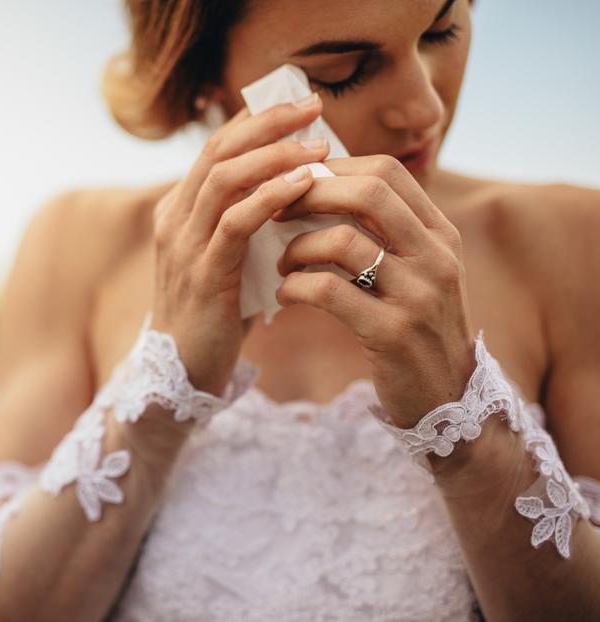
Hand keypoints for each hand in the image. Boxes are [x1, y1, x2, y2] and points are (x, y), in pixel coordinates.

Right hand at [150, 92, 330, 396]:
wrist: (184, 372)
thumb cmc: (217, 314)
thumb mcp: (232, 258)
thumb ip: (251, 224)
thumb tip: (305, 189)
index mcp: (180, 210)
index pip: (218, 147)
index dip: (258, 120)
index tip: (301, 104)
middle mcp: (175, 218)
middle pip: (219, 150)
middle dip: (268, 122)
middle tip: (313, 106)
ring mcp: (184, 245)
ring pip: (225, 179)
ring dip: (275, 156)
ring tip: (320, 146)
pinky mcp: (203, 274)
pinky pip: (236, 223)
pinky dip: (270, 199)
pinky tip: (304, 186)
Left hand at [271, 154, 477, 427]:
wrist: (447, 397)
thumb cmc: (417, 326)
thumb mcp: (418, 271)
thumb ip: (388, 230)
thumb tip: (327, 184)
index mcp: (439, 233)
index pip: (386, 171)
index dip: (334, 167)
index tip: (297, 183)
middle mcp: (435, 256)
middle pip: (367, 192)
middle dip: (311, 194)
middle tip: (276, 212)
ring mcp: (417, 295)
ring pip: (342, 241)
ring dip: (297, 247)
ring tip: (282, 263)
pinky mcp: (392, 333)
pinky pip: (329, 292)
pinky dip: (295, 287)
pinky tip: (285, 294)